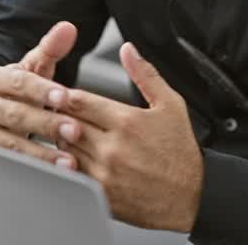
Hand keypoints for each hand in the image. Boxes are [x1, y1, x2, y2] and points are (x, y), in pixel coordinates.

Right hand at [0, 22, 84, 168]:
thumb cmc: (22, 90)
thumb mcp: (35, 67)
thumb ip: (52, 48)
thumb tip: (68, 28)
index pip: (17, 83)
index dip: (41, 90)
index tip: (65, 96)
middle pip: (14, 115)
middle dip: (46, 123)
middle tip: (74, 130)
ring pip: (9, 145)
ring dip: (41, 153)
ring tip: (69, 160)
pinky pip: (10, 164)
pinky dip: (34, 169)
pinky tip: (56, 174)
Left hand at [57, 42, 203, 231]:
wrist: (189, 198)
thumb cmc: (180, 152)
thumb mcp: (171, 105)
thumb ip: (146, 75)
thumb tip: (128, 50)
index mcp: (127, 121)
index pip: (78, 100)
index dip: (65, 95)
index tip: (62, 94)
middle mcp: (112, 147)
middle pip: (66, 123)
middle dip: (60, 115)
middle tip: (58, 111)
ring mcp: (104, 172)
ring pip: (64, 148)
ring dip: (62, 138)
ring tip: (67, 132)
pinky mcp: (101, 193)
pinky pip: (71, 173)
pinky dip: (68, 162)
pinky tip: (74, 157)